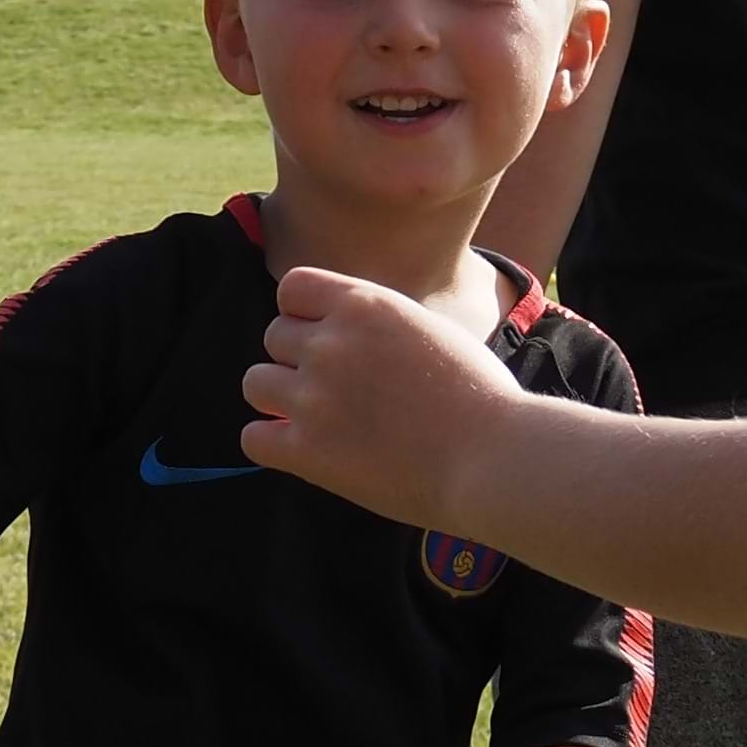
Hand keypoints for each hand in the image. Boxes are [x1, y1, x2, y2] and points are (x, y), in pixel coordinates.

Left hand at [241, 265, 517, 525]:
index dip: (303, 314)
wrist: (493, 457)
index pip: (292, 288)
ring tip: (317, 420)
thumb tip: (352, 337)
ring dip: (279, 399)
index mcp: (364, 304)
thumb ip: (381, 326)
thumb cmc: (480, 399)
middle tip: (334, 390)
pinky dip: (271, 444)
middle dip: (297, 360)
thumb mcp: (430, 330)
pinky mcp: (307, 449)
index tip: (326, 340)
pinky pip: (252, 438)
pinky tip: (303, 451)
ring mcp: (313, 396)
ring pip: (255, 383)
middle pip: (273, 336)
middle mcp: (330, 343)